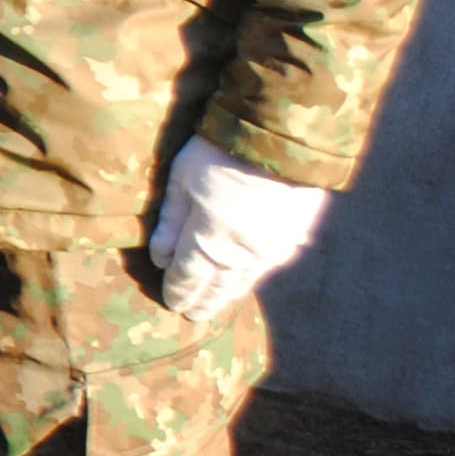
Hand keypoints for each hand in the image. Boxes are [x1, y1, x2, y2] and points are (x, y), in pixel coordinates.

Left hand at [148, 137, 329, 322]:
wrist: (283, 140)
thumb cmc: (220, 154)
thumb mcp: (181, 182)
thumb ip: (170, 224)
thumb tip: (159, 259)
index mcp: (208, 245)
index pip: (187, 279)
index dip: (177, 292)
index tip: (170, 303)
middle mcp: (241, 257)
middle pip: (217, 288)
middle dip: (202, 302)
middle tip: (192, 315)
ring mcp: (271, 251)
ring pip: (245, 283)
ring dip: (227, 296)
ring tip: (215, 305)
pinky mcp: (295, 239)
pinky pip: (268, 268)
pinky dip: (252, 278)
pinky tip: (247, 280)